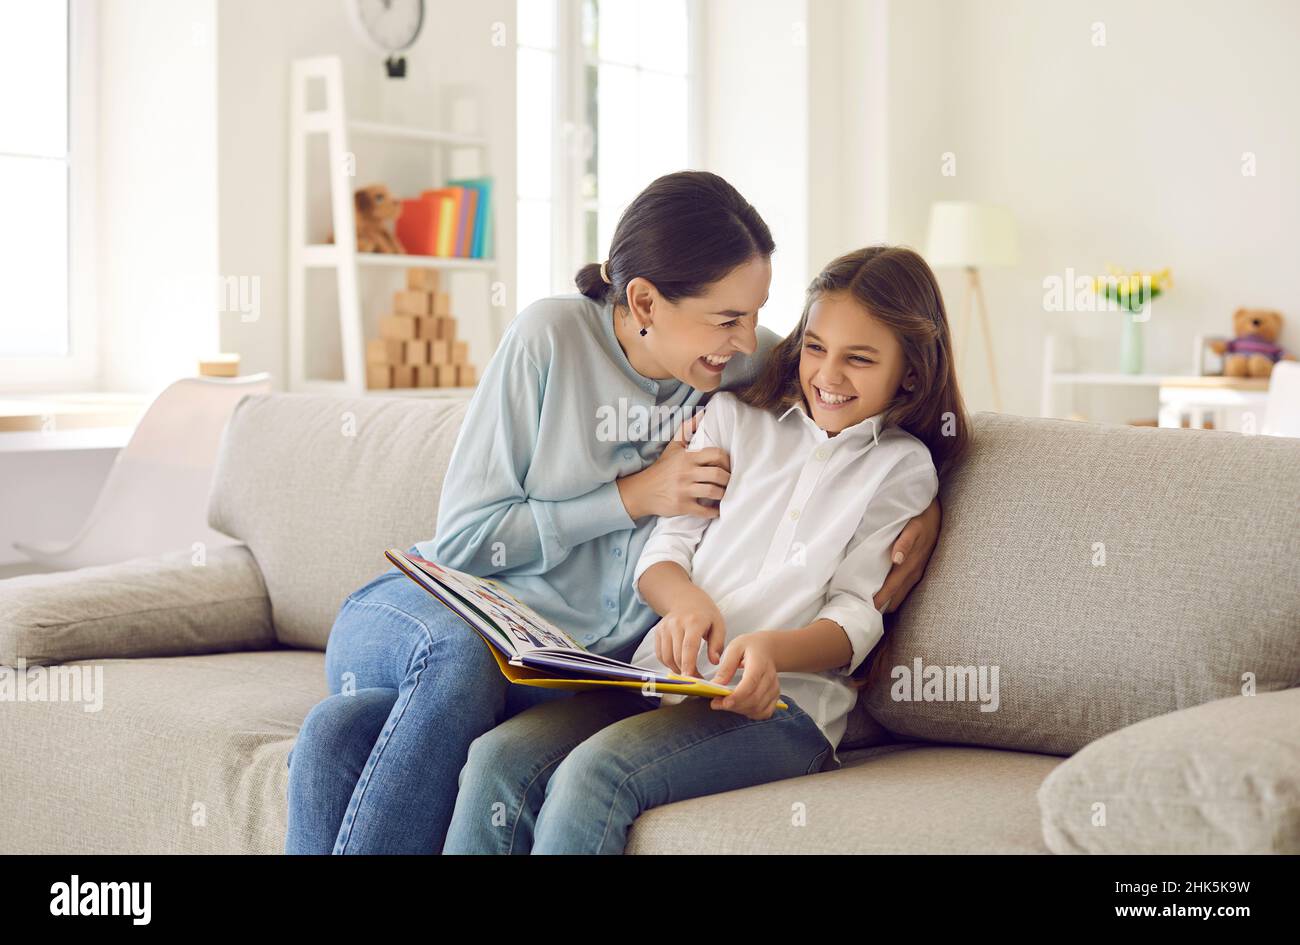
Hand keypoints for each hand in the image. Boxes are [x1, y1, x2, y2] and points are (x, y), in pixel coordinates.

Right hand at [616, 412, 730, 519]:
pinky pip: (704, 511)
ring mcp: (684, 490)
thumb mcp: (673, 446)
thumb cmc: (662, 468)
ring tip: (725, 494)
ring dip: (724, 494)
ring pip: (714, 492)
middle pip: (718, 474)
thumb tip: (703, 411)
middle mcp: (686, 472)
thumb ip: (688, 428)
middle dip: (728, 479)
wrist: (642, 491)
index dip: (727, 461)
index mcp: (687, 457)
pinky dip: (715, 512)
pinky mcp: (682, 506)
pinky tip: (718, 510)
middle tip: (730, 482)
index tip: (728, 467)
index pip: (717, 454)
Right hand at [653, 596, 726, 677]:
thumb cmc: (705, 615)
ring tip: (688, 673)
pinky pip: (660, 654)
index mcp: (694, 621)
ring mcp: (664, 627)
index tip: (693, 679)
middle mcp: (676, 623)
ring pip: (667, 657)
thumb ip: (717, 644)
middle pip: (677, 655)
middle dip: (685, 672)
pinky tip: (678, 664)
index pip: (689, 646)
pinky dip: (668, 663)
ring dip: (676, 669)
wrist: (686, 600)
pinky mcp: (658, 632)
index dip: (689, 664)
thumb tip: (714, 661)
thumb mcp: (718, 625)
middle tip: (696, 680)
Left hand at [710, 632, 781, 719]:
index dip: (737, 696)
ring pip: (758, 708)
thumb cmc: (750, 647)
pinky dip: (752, 714)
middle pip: (754, 699)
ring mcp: (774, 688)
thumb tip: (715, 685)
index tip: (723, 702)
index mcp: (759, 663)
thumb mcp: (734, 648)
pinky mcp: (775, 696)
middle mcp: (769, 677)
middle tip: (716, 704)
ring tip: (726, 704)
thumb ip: (726, 668)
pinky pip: (765, 712)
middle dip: (734, 705)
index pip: (750, 683)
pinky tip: (741, 708)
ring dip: (740, 710)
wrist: (768, 648)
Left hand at [872, 495, 940, 613]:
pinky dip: (897, 593)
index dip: (881, 597)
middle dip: (883, 604)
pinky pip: (907, 584)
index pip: (892, 585)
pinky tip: (890, 598)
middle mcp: (914, 570)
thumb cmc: (919, 517)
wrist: (935, 513)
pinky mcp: (919, 567)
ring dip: (890, 601)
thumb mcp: (912, 526)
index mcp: (910, 563)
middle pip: (897, 593)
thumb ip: (904, 542)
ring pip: (902, 591)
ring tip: (877, 612)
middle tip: (867, 616)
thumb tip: (897, 560)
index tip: (867, 608)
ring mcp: (918, 569)